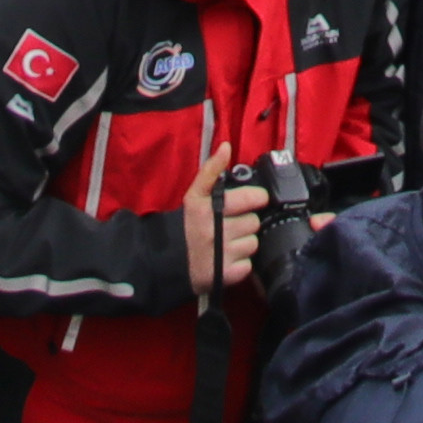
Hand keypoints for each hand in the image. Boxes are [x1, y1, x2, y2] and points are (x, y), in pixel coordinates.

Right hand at [176, 146, 265, 298]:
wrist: (166, 263)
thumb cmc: (184, 226)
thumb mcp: (194, 195)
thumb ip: (211, 170)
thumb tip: (226, 146)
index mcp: (208, 208)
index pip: (251, 198)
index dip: (256, 198)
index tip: (255, 200)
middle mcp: (215, 231)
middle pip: (254, 222)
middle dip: (246, 222)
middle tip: (232, 225)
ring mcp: (221, 255)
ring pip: (253, 244)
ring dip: (245, 243)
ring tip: (229, 243)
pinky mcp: (225, 276)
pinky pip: (248, 265)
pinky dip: (241, 264)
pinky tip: (227, 259)